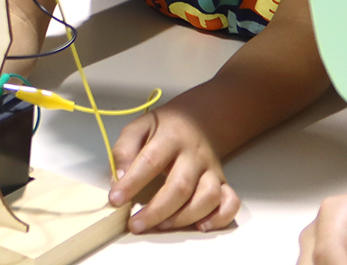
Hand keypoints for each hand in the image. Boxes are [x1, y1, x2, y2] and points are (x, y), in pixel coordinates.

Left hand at [109, 106, 240, 232]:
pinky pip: (231, 203)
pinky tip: (201, 226)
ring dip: (184, 217)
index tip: (115, 200)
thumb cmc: (163, 129)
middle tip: (135, 225)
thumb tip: (119, 179)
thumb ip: (124, 150)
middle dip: (156, 210)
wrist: (197, 120)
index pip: (151, 161)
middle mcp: (194, 155)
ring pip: (208, 197)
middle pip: (180, 186)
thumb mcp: (138, 128)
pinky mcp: (222, 182)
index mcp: (170, 137)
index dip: (132, 183)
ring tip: (161, 225)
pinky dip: (220, 218)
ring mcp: (211, 169)